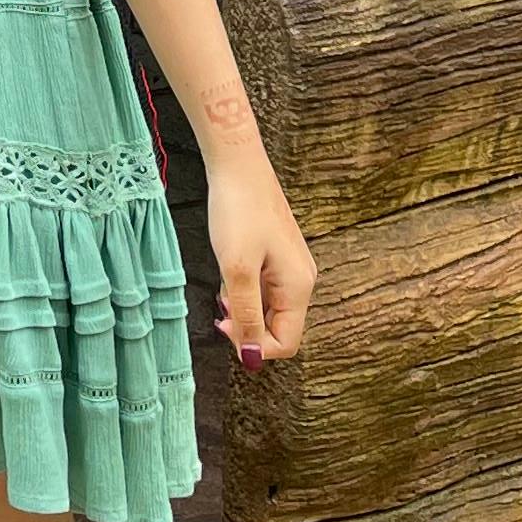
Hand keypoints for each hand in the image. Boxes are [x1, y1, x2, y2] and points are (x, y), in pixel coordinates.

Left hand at [205, 148, 315, 372]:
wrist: (237, 163)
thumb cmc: (238, 211)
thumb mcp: (236, 270)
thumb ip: (246, 315)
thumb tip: (252, 357)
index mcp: (299, 287)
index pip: (286, 343)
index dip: (254, 346)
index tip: (225, 325)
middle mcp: (301, 279)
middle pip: (278, 327)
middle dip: (247, 325)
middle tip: (220, 307)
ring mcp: (290, 266)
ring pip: (268, 307)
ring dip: (243, 306)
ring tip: (223, 282)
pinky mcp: (277, 254)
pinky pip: (263, 287)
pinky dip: (244, 287)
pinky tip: (228, 268)